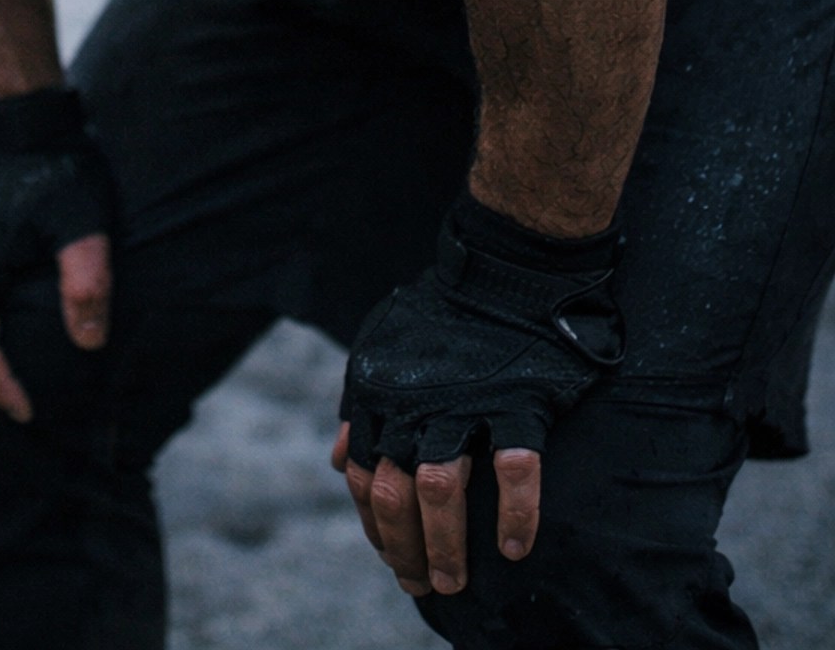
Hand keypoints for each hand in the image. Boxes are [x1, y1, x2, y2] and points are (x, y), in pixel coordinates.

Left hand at [336, 189, 621, 596]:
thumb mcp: (382, 347)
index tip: (392, 557)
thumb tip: (337, 459)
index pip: (360, 476)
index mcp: (375, 391)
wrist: (506, 267)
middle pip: (394, 494)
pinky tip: (514, 547)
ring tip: (457, 582)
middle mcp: (410, 402)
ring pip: (441, 492)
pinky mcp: (515, 401)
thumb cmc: (444, 311)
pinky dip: (515, 516)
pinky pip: (513, 471)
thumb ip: (360, 403)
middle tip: (424, 585)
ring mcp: (462, 402)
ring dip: (447, 547)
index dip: (374, 525)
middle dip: (405, 550)